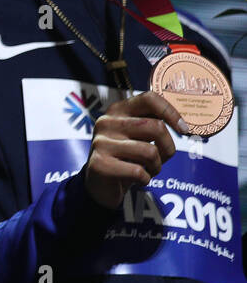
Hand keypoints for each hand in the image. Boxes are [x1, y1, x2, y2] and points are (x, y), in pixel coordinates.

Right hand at [84, 91, 187, 208]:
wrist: (99, 183)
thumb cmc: (125, 156)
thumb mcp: (136, 135)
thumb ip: (152, 123)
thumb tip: (184, 125)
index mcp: (118, 110)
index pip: (149, 99)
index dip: (171, 112)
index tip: (183, 130)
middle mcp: (106, 122)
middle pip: (155, 127)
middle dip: (168, 147)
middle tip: (162, 158)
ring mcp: (101, 143)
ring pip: (149, 152)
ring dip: (156, 166)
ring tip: (147, 170)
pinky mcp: (100, 164)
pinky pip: (138, 172)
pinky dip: (145, 179)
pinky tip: (136, 179)